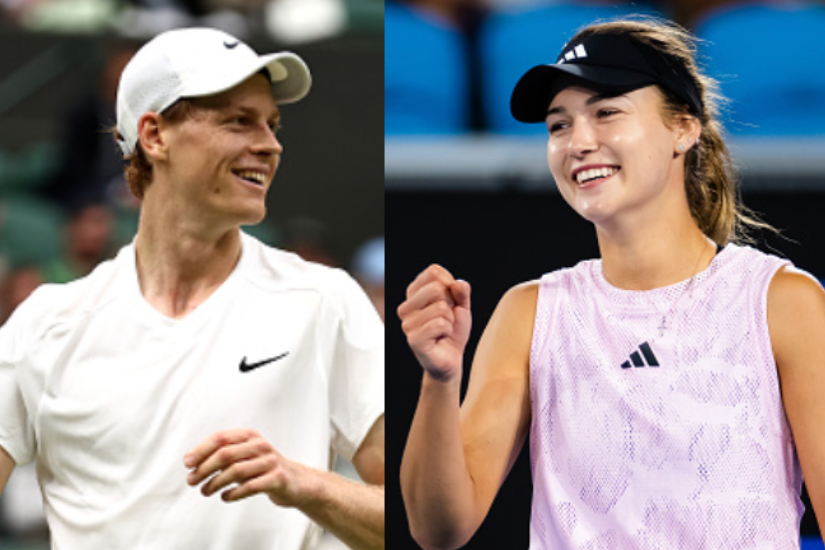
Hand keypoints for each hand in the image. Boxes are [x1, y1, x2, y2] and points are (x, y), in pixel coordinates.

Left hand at [184, 429, 308, 506]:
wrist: (296, 481)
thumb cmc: (263, 468)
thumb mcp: (244, 455)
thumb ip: (222, 455)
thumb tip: (190, 461)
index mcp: (250, 436)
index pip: (220, 438)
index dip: (201, 450)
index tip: (187, 463)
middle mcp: (261, 445)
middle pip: (225, 454)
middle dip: (204, 468)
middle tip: (192, 481)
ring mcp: (270, 461)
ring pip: (236, 471)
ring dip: (215, 483)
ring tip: (205, 491)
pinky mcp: (277, 479)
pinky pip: (250, 486)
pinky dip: (233, 493)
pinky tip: (225, 497)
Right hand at [397, 264, 471, 381]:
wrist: (451, 359)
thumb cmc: (453, 331)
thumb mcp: (462, 307)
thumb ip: (462, 292)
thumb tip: (457, 283)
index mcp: (414, 294)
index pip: (433, 272)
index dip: (449, 283)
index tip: (450, 300)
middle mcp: (406, 307)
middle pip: (435, 288)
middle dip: (450, 304)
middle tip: (446, 318)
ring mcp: (407, 323)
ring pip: (440, 308)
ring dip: (450, 320)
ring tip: (443, 330)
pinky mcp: (413, 339)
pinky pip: (440, 324)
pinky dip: (448, 331)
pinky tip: (441, 338)